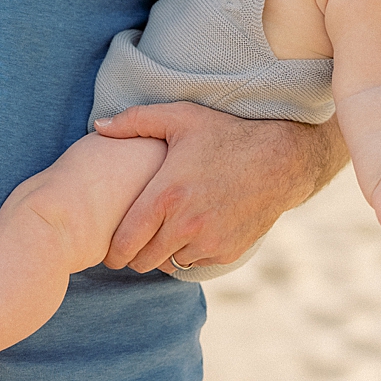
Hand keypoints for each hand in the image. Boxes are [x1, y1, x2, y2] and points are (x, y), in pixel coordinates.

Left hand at [94, 102, 340, 272]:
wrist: (282, 160)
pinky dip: (188, 252)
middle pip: (143, 259)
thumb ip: (134, 121)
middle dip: (133, 255)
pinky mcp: (227, 251)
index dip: (112, 252)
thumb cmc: (225, 134)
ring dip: (162, 253)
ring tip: (161, 233)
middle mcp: (186, 224)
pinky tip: (189, 232)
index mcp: (167, 195)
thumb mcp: (180, 117)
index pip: (126, 240)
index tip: (107, 252)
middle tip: (130, 244)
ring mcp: (209, 241)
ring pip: (169, 262)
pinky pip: (195, 262)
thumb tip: (98, 126)